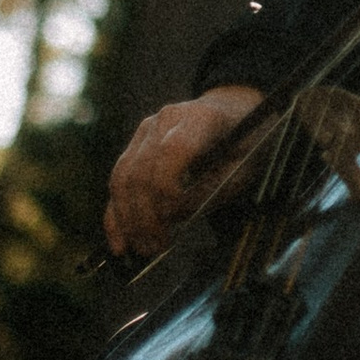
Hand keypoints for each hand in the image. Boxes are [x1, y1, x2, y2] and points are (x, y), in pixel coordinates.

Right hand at [105, 84, 265, 260]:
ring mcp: (146, 130)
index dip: (167, 188)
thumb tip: (172, 217)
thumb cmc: (244, 142)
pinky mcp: (136, 144)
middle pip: (142, 169)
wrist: (234, 111)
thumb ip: (211, 190)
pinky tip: (119, 241)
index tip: (173, 219)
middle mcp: (166, 119)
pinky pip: (118, 180)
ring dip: (128, 219)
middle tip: (156, 247)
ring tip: (142, 248)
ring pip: (123, 177)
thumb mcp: (243, 167)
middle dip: (145, 215)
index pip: (171, 151)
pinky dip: (115, 213)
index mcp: (200, 118)